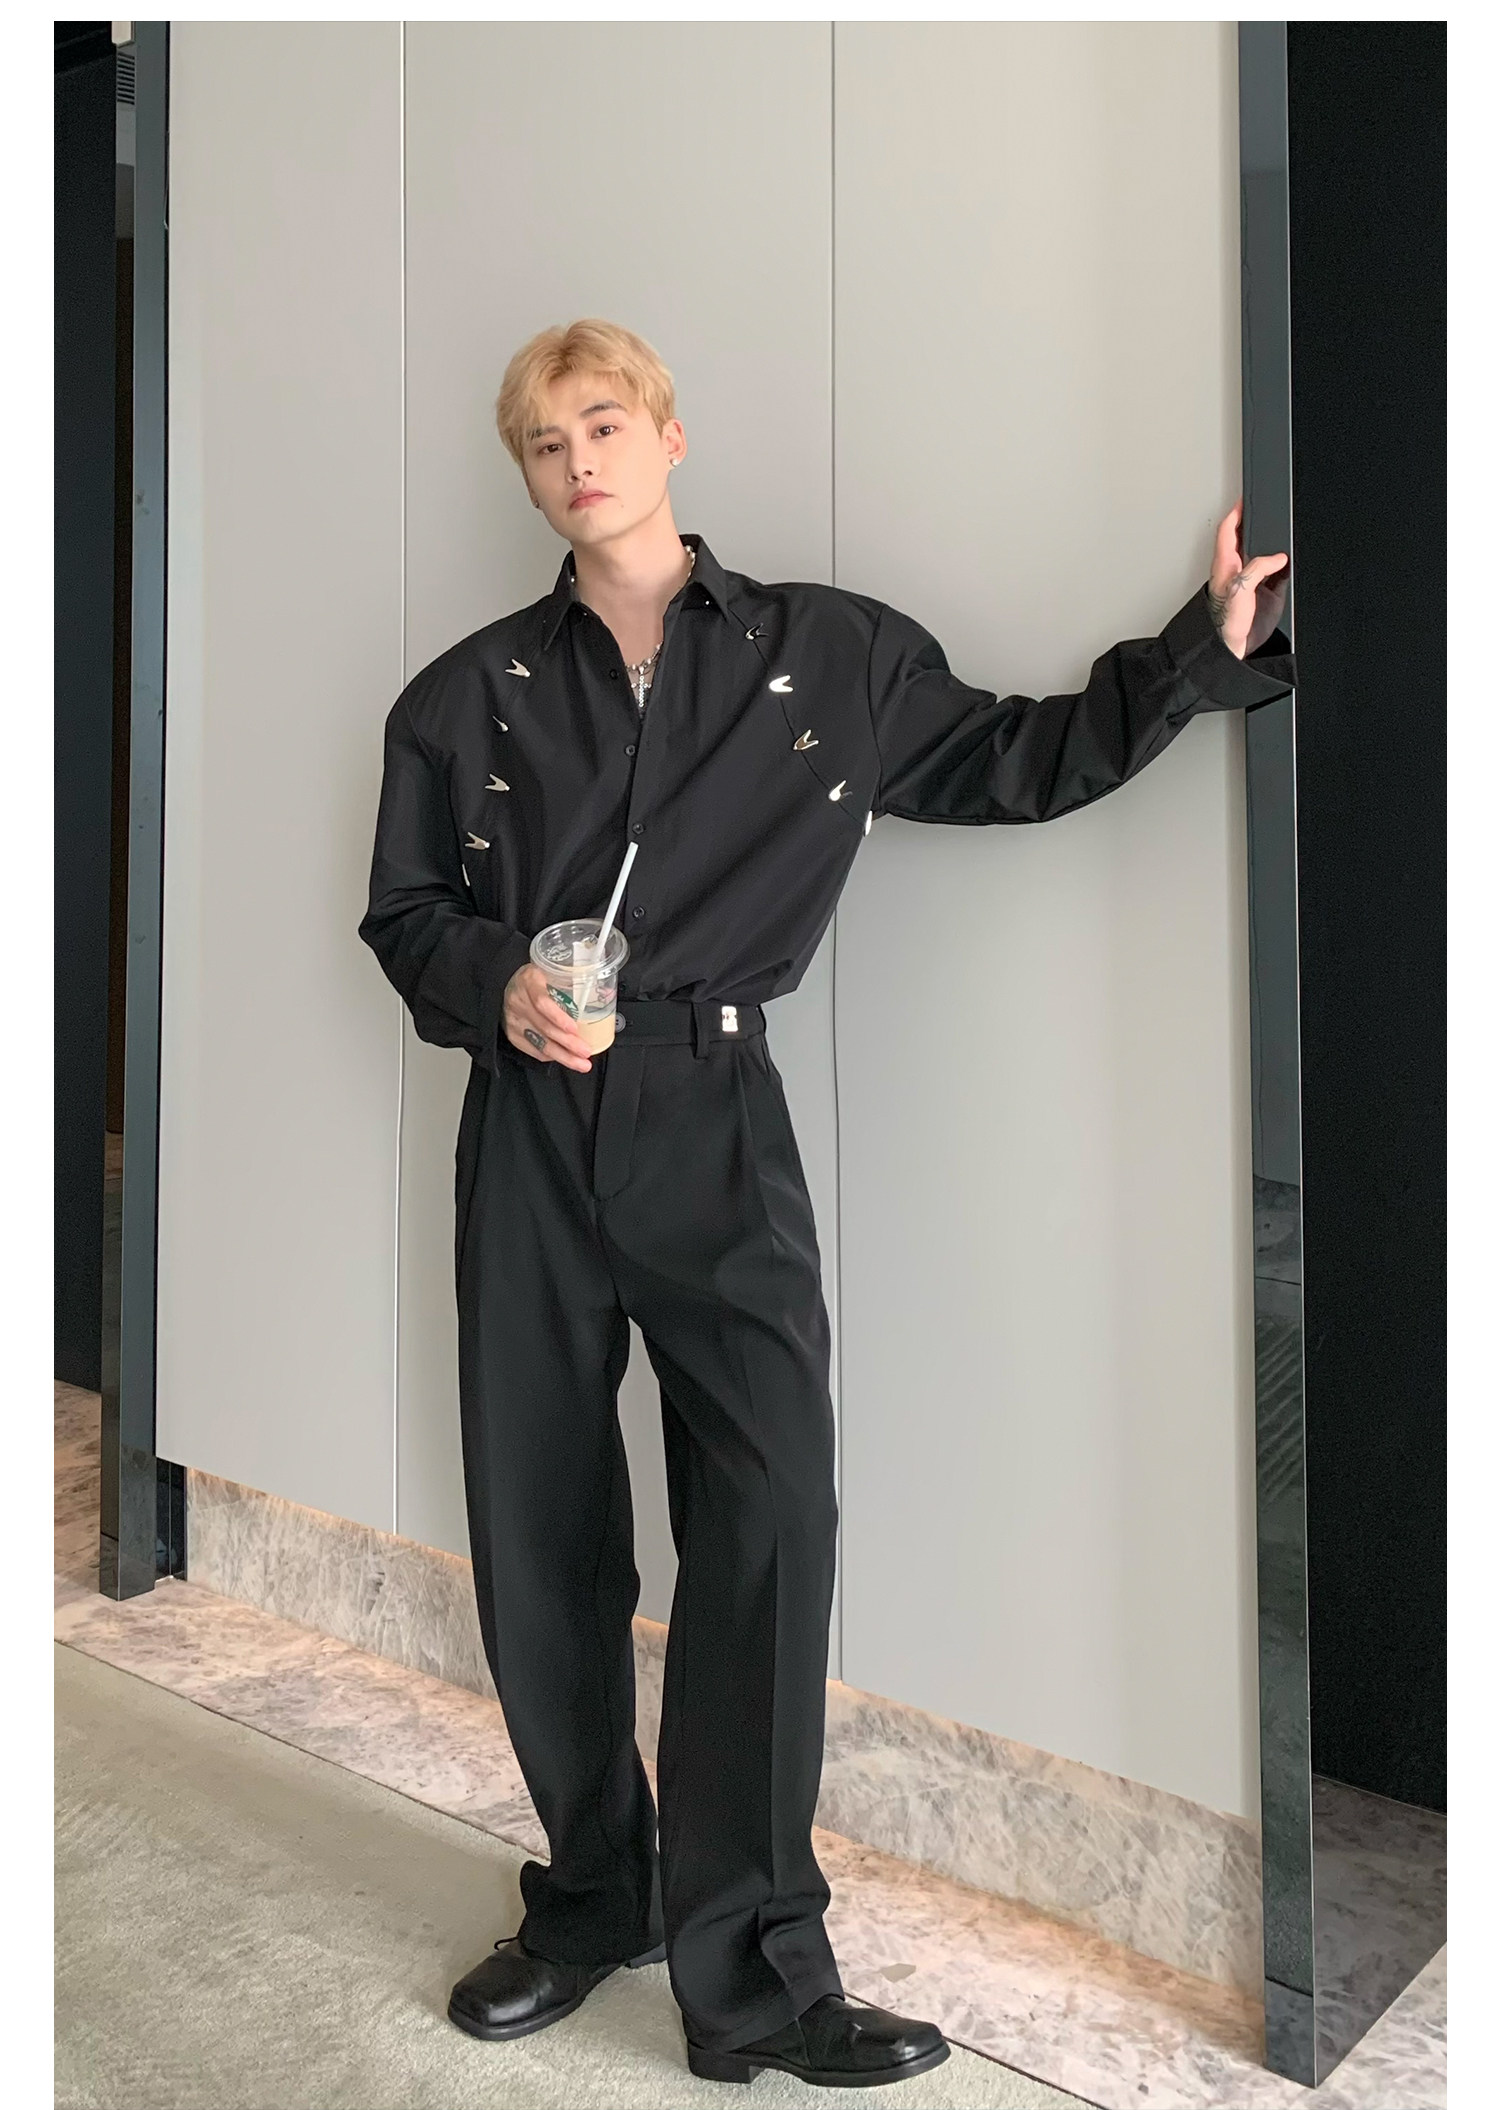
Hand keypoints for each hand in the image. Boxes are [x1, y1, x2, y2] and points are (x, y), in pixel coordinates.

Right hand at [504, 962, 594, 1071]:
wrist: (509, 986)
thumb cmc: (537, 979)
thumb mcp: (551, 971)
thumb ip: (573, 981)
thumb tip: (607, 993)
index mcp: (529, 980)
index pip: (541, 1002)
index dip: (558, 1017)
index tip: (574, 1028)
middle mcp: (518, 1001)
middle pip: (544, 1027)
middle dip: (568, 1043)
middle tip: (586, 1051)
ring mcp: (514, 1020)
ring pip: (540, 1042)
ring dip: (563, 1055)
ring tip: (581, 1063)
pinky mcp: (513, 1034)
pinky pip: (534, 1049)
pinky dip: (552, 1056)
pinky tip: (566, 1058)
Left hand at [1206, 500, 1288, 658]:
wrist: (1233, 649)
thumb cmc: (1225, 623)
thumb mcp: (1239, 589)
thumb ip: (1256, 568)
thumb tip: (1277, 558)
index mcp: (1225, 564)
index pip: (1228, 531)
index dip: (1235, 513)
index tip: (1244, 499)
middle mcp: (1239, 570)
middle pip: (1247, 539)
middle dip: (1255, 524)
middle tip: (1264, 511)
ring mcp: (1254, 582)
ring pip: (1265, 555)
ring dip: (1274, 546)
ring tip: (1282, 533)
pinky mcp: (1267, 594)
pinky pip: (1280, 574)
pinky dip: (1286, 567)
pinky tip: (1291, 564)